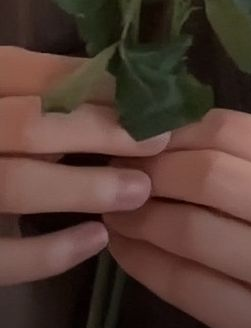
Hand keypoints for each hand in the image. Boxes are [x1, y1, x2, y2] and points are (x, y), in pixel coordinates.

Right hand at [0, 46, 169, 285]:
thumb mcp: (8, 97)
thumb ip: (45, 94)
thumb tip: (120, 96)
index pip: (39, 75)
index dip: (99, 86)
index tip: (152, 96)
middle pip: (30, 127)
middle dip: (100, 133)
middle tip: (158, 141)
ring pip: (14, 184)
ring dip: (84, 187)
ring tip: (139, 190)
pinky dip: (48, 252)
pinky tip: (96, 240)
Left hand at [104, 107, 250, 327]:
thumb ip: (234, 143)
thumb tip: (150, 126)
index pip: (232, 130)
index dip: (173, 129)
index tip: (136, 133)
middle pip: (212, 178)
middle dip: (153, 171)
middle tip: (119, 170)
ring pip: (194, 234)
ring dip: (139, 217)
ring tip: (115, 207)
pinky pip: (186, 287)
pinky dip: (143, 262)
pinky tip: (126, 246)